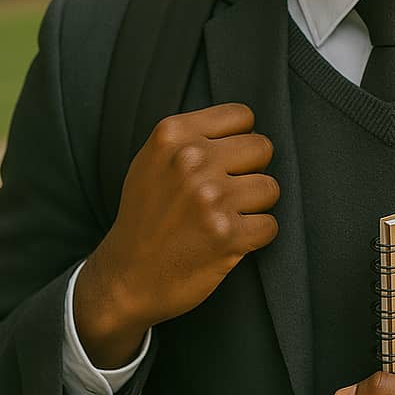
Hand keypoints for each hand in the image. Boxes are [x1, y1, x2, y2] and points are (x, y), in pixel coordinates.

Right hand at [74, 102, 278, 366]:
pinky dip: (255, 236)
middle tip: (226, 193)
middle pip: (262, 148)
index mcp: (173, 135)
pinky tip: (230, 240)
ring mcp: (210, 197)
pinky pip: (270, 225)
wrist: (124, 278)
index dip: (238, 141)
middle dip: (250, 171)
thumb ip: (192, 136)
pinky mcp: (227, 235)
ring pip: (270, 187)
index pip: (242, 116)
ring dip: (254, 206)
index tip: (224, 162)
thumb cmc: (145, 215)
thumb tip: (245, 126)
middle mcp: (191, 160)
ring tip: (225, 217)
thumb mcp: (153, 159)